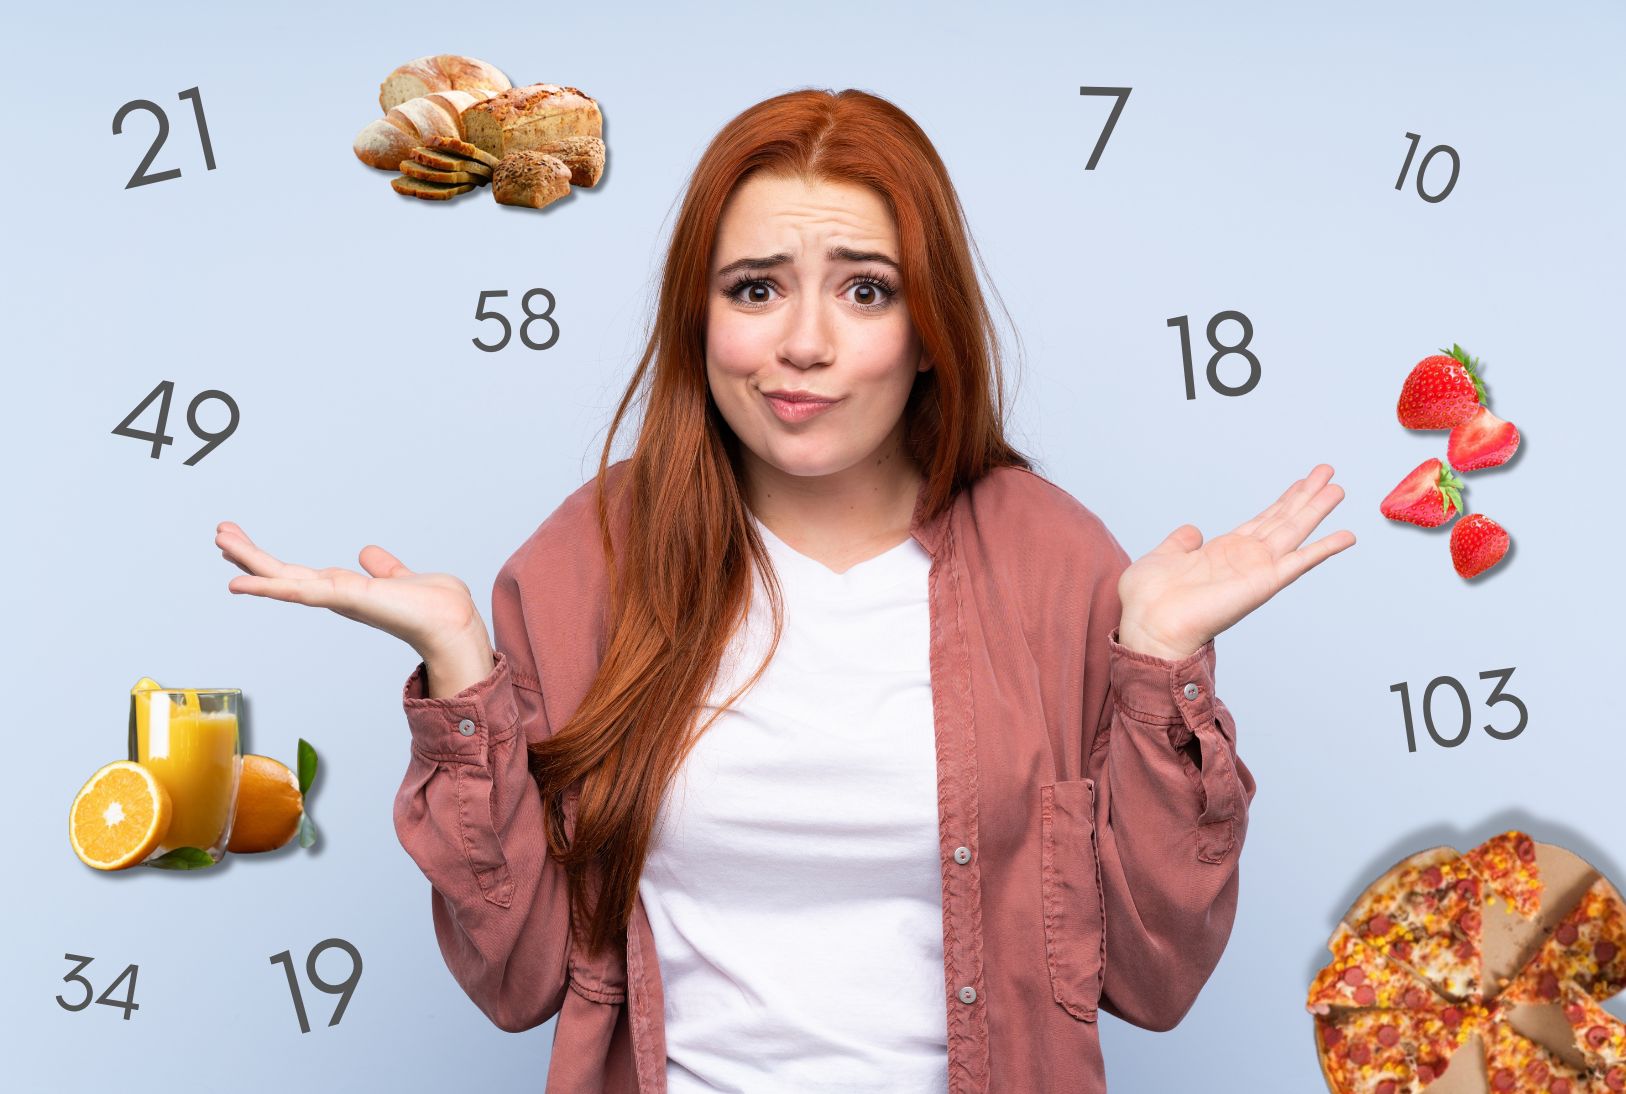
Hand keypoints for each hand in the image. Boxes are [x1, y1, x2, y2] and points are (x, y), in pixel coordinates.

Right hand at [215, 521, 491, 667]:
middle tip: (219, 533)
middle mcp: (335, 595)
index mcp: (345, 589)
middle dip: (250, 556)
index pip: (299, 574)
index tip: (244, 543)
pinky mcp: (343, 598)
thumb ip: (383, 568)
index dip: (271, 563)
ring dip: (250, 561)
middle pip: (283, 574)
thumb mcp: (400, 578)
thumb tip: (367, 553)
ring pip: (282, 578)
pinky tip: (241, 582)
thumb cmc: (435, 607)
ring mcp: (336, 598)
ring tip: (220, 540)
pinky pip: (299, 591)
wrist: (451, 622)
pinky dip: (269, 587)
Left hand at [1116, 464, 1354, 659]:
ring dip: (1317, 510)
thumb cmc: (1148, 601)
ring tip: (1338, 489)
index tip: (1302, 482)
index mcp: (1222, 553)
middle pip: (1284, 520)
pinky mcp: (1263, 583)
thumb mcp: (1163, 557)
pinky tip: (1346, 536)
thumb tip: (1192, 530)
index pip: (1261, 521)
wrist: (1147, 625)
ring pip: (1294, 532)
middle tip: (1328, 473)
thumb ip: (1180, 542)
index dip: (1282, 501)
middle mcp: (1244, 559)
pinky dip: (1323, 549)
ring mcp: (1256, 570)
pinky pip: (1299, 563)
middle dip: (1306, 497)